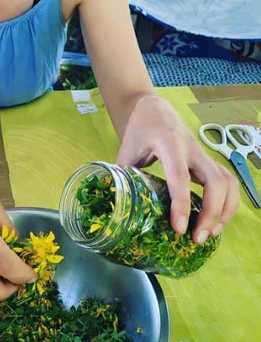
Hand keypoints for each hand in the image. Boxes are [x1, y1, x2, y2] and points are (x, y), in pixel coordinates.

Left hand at [116, 95, 238, 243]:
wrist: (154, 109)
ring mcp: (203, 154)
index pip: (180, 176)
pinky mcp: (208, 161)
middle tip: (197, 238)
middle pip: (215, 181)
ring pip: (228, 182)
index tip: (179, 228)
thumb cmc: (139, 130)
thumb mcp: (126, 150)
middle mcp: (192, 149)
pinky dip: (227, 203)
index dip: (181, 204)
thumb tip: (119, 206)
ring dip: (225, 210)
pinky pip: (228, 182)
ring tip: (210, 234)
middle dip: (212, 213)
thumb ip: (124, 176)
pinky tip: (215, 221)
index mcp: (168, 143)